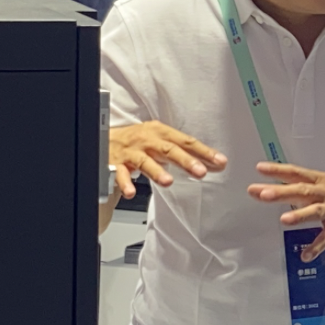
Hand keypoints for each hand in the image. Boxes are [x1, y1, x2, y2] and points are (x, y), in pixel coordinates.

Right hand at [109, 122, 225, 198]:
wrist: (105, 139)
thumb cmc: (138, 141)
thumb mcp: (160, 141)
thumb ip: (183, 153)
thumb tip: (211, 164)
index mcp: (160, 132)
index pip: (186, 141)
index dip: (203, 151)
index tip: (220, 161)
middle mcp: (147, 140)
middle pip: (168, 149)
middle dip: (185, 160)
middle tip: (200, 171)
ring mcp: (131, 152)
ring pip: (145, 161)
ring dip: (156, 171)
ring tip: (167, 182)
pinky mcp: (116, 163)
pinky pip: (120, 174)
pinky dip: (125, 183)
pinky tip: (131, 192)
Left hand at [248, 162, 324, 261]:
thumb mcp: (321, 187)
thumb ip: (295, 190)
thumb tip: (265, 190)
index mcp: (320, 180)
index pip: (295, 173)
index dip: (278, 170)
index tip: (260, 168)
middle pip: (302, 191)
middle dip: (282, 192)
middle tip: (263, 194)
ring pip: (315, 211)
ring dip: (299, 215)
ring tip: (284, 220)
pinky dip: (316, 247)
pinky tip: (305, 255)